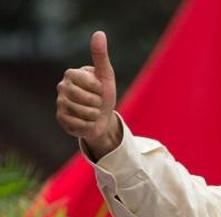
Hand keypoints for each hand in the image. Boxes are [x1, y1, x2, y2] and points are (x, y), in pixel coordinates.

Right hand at [56, 31, 120, 158]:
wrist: (103, 117)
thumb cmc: (103, 94)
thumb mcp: (106, 75)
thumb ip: (100, 55)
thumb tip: (99, 33)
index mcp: (71, 74)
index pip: (87, 82)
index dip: (99, 88)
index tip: (100, 89)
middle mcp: (62, 87)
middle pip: (86, 99)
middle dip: (98, 103)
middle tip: (97, 102)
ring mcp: (60, 103)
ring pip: (84, 113)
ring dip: (95, 115)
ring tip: (93, 112)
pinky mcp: (61, 119)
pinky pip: (79, 124)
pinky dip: (89, 125)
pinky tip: (87, 121)